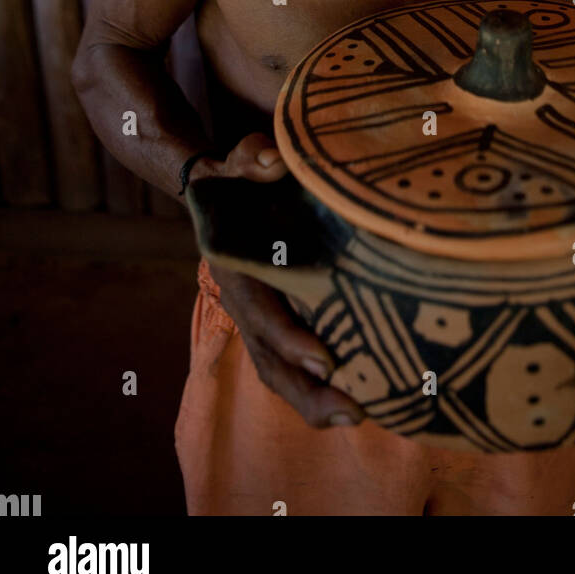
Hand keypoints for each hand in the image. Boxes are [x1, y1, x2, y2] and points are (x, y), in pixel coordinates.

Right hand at [196, 133, 365, 428]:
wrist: (214, 195)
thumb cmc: (235, 177)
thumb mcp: (239, 159)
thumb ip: (251, 157)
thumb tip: (272, 161)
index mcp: (236, 270)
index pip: (262, 312)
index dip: (290, 338)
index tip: (326, 360)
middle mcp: (243, 304)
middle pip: (270, 360)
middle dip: (308, 391)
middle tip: (355, 411)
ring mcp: (256, 321)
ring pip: (279, 373)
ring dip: (314, 400)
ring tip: (360, 416)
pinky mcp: (273, 326)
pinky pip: (289, 366)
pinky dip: (315, 388)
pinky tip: (359, 399)